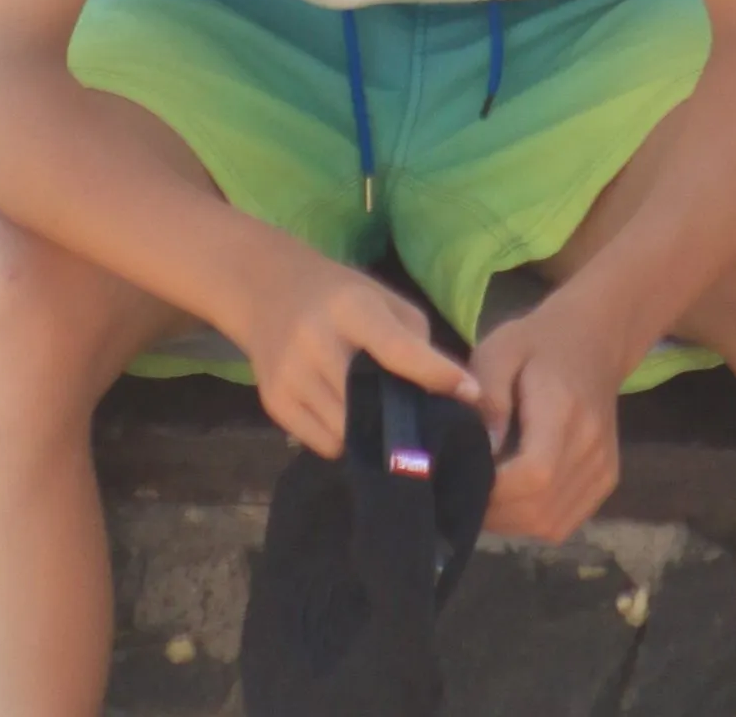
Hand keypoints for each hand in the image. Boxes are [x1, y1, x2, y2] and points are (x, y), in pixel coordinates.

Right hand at [238, 234, 479, 459]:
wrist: (265, 291)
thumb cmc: (338, 295)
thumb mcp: (381, 298)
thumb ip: (415, 339)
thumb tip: (448, 391)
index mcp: (350, 308)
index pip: (398, 349)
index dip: (437, 375)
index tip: (470, 394)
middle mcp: (315, 341)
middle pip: (371, 404)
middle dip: (404, 419)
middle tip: (424, 424)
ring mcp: (291, 376)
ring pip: (348, 434)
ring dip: (373, 434)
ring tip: (381, 418)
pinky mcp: (274, 403)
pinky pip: (324, 445)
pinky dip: (344, 440)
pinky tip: (346, 415)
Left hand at [470, 295, 623, 542]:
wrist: (594, 340)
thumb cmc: (537, 342)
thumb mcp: (499, 350)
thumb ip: (488, 395)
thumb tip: (484, 449)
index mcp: (563, 411)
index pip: (533, 475)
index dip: (494, 491)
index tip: (461, 476)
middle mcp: (591, 447)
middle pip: (541, 509)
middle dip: (494, 512)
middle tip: (463, 488)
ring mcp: (603, 467)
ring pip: (552, 524)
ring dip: (511, 521)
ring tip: (485, 493)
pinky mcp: (606, 480)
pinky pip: (565, 522)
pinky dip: (533, 520)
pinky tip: (512, 497)